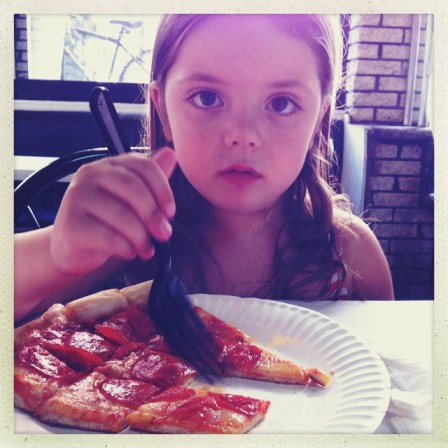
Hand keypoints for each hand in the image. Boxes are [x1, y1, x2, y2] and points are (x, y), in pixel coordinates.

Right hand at [50, 147, 176, 274]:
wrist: (74, 245)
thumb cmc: (108, 219)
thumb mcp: (132, 199)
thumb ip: (151, 179)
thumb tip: (171, 154)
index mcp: (110, 165)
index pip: (143, 166)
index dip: (163, 189)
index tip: (170, 212)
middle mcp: (90, 174)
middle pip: (132, 187)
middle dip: (153, 214)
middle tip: (164, 234)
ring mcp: (76, 196)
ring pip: (120, 214)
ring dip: (141, 236)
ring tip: (147, 249)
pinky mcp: (68, 222)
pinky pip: (105, 235)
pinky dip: (124, 247)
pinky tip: (130, 252)